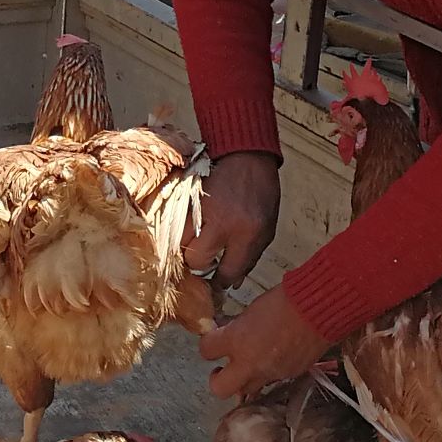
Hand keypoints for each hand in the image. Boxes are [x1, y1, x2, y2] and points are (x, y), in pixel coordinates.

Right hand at [182, 152, 280, 290]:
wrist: (247, 156)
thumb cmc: (261, 193)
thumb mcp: (267, 228)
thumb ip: (250, 257)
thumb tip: (231, 283)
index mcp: (249, 232)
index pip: (228, 270)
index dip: (220, 283)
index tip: (216, 285)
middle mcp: (223, 222)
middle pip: (196, 260)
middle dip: (198, 266)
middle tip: (204, 261)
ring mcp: (202, 209)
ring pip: (180, 243)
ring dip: (186, 249)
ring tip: (194, 245)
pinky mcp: (187, 198)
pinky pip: (175, 225)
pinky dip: (179, 232)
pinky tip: (187, 232)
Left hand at [199, 285, 328, 399]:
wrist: (320, 308)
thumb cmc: (286, 300)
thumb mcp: (252, 310)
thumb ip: (237, 327)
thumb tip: (230, 331)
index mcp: (237, 340)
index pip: (206, 351)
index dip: (208, 345)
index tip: (213, 340)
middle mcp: (250, 362)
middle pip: (219, 388)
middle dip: (217, 380)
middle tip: (222, 369)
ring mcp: (270, 373)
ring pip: (248, 390)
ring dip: (245, 379)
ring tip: (250, 363)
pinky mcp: (289, 375)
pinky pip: (271, 381)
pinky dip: (268, 373)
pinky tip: (274, 358)